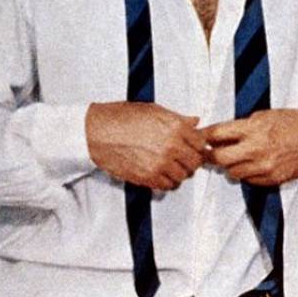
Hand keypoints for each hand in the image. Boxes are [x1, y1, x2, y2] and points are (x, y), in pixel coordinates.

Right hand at [86, 101, 206, 189]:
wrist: (95, 132)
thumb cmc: (120, 118)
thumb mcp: (153, 110)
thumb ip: (177, 118)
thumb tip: (195, 121)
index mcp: (175, 127)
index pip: (201, 143)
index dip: (197, 145)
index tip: (193, 147)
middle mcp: (171, 146)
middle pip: (196, 162)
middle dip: (191, 160)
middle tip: (182, 158)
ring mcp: (161, 163)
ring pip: (183, 176)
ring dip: (179, 172)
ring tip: (169, 165)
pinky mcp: (148, 177)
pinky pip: (168, 186)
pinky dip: (166, 182)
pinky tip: (160, 173)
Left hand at [203, 109, 297, 185]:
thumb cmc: (295, 123)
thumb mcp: (265, 115)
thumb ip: (242, 126)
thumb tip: (220, 134)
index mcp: (254, 128)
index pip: (216, 134)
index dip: (204, 136)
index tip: (200, 138)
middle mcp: (257, 149)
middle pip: (219, 159)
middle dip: (212, 155)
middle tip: (210, 152)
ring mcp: (265, 167)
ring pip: (232, 173)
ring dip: (230, 166)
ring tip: (235, 158)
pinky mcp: (273, 179)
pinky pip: (249, 181)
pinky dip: (246, 174)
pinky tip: (252, 165)